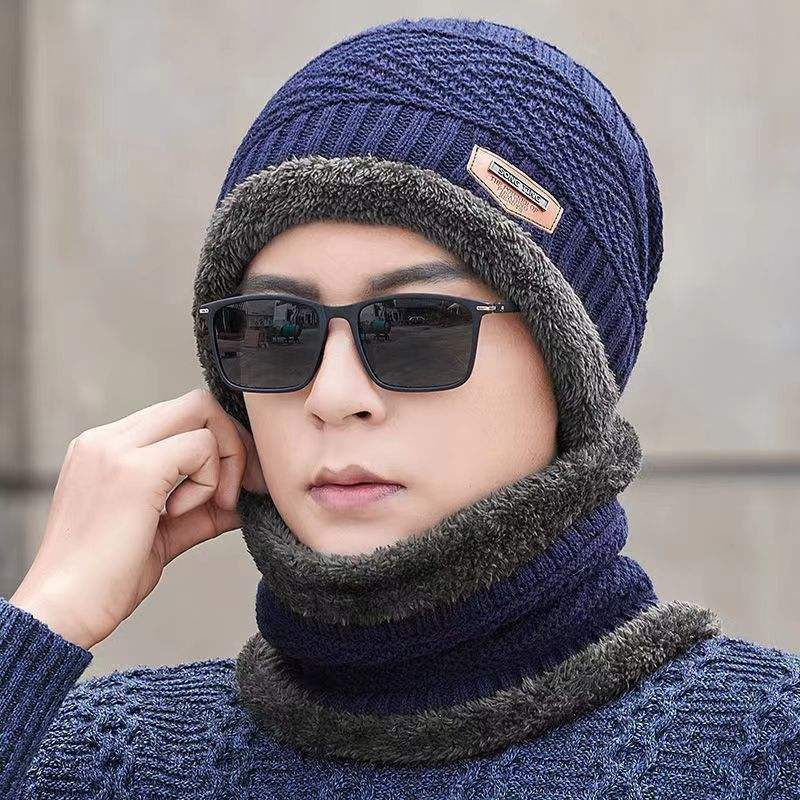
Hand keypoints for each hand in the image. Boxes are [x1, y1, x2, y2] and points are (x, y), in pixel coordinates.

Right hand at [9, 388, 266, 649]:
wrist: (63, 613)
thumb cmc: (106, 580)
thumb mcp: (164, 534)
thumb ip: (202, 510)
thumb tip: (246, 500)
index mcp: (106, 448)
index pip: (180, 416)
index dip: (219, 445)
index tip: (231, 490)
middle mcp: (107, 439)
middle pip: (197, 403)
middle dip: (234, 442)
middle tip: (240, 490)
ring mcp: (116, 448)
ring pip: (202, 413)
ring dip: (225, 461)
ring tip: (209, 507)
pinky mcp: (133, 469)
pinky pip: (200, 446)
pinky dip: (209, 480)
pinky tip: (182, 515)